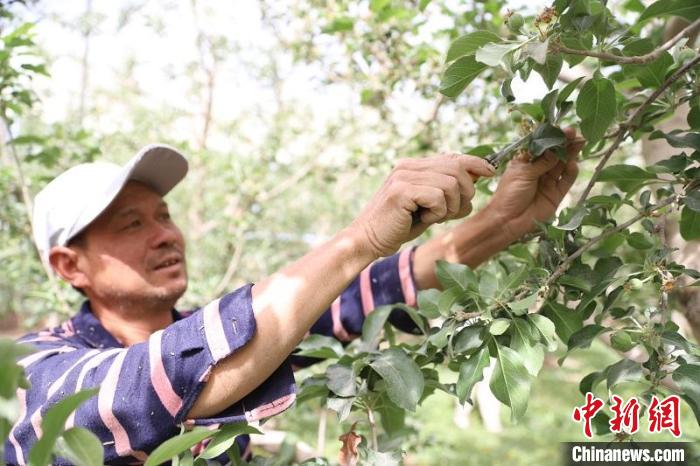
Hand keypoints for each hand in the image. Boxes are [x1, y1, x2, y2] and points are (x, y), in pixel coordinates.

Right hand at [350, 153, 495, 258]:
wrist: (368, 240)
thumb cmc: (399, 226)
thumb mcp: (430, 207)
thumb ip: (449, 193)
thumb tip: (478, 181)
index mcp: (414, 166)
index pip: (453, 156)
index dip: (476, 163)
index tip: (491, 172)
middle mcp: (409, 166)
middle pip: (457, 169)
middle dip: (465, 193)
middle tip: (451, 212)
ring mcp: (404, 176)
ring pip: (451, 184)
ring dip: (450, 206)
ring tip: (433, 216)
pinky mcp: (402, 190)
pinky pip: (438, 196)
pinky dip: (438, 212)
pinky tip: (423, 219)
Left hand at [485, 128, 582, 241]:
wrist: (508, 220)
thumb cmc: (509, 194)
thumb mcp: (523, 173)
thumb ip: (542, 162)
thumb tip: (557, 149)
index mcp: (526, 161)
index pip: (542, 146)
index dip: (553, 137)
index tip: (563, 129)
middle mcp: (538, 170)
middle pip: (555, 154)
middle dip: (565, 143)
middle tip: (576, 133)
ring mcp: (548, 182)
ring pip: (563, 165)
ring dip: (571, 154)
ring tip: (579, 143)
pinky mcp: (556, 194)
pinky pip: (566, 181)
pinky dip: (571, 172)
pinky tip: (573, 164)